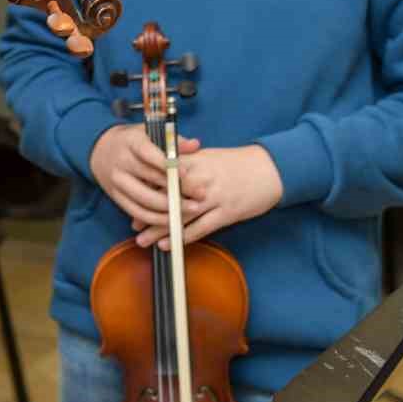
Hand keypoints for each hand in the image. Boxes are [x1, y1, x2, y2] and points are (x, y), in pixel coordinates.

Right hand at [88, 124, 199, 229]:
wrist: (100, 151)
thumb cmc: (133, 141)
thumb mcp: (150, 133)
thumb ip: (174, 141)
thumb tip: (196, 145)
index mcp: (131, 142)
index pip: (149, 154)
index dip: (169, 165)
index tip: (187, 174)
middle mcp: (122, 162)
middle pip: (150, 179)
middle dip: (178, 189)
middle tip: (200, 196)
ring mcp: (117, 181)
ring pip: (145, 200)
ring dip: (170, 208)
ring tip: (192, 209)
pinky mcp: (116, 197)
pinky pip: (137, 212)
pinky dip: (156, 218)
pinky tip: (173, 219)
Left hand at [131, 145, 281, 249]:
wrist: (270, 169)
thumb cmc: (238, 163)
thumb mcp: (209, 157)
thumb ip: (187, 164)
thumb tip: (163, 173)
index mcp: (195, 162)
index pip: (163, 176)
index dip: (146, 189)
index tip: (132, 199)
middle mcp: (200, 180)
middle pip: (168, 198)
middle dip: (148, 212)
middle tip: (133, 224)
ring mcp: (213, 197)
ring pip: (181, 216)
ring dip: (160, 230)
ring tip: (143, 240)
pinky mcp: (226, 212)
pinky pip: (201, 227)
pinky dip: (182, 237)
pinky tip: (168, 244)